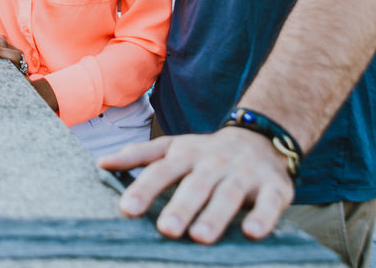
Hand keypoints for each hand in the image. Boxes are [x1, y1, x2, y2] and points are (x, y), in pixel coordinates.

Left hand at [97, 127, 294, 243]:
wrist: (261, 137)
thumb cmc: (207, 152)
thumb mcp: (173, 147)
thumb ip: (139, 155)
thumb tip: (101, 163)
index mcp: (186, 154)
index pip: (161, 171)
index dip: (144, 189)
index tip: (127, 209)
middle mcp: (214, 162)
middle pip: (195, 185)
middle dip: (180, 207)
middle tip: (166, 230)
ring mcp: (244, 174)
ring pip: (228, 195)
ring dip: (215, 216)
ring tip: (201, 237)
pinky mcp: (274, 187)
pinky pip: (269, 202)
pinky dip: (263, 216)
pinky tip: (253, 233)